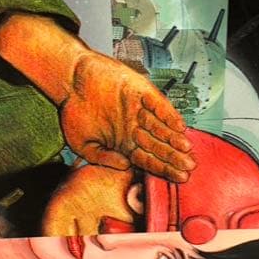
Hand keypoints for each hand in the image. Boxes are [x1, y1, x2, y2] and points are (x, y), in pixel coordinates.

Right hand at [60, 51, 194, 181]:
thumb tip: (126, 166)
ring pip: (161, 126)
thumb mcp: (82, 144)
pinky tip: (178, 126)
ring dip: (173, 137)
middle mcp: (134, 127)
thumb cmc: (74, 111)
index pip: (148, 159)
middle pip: (158, 146)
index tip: (178, 178)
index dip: (163, 169)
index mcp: (124, 142)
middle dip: (173, 157)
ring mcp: (138, 109)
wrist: (69, 79)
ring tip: (186, 149)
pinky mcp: (140, 90)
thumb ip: (102, 158)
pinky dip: (168, 114)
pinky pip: (158, 104)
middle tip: (189, 167)